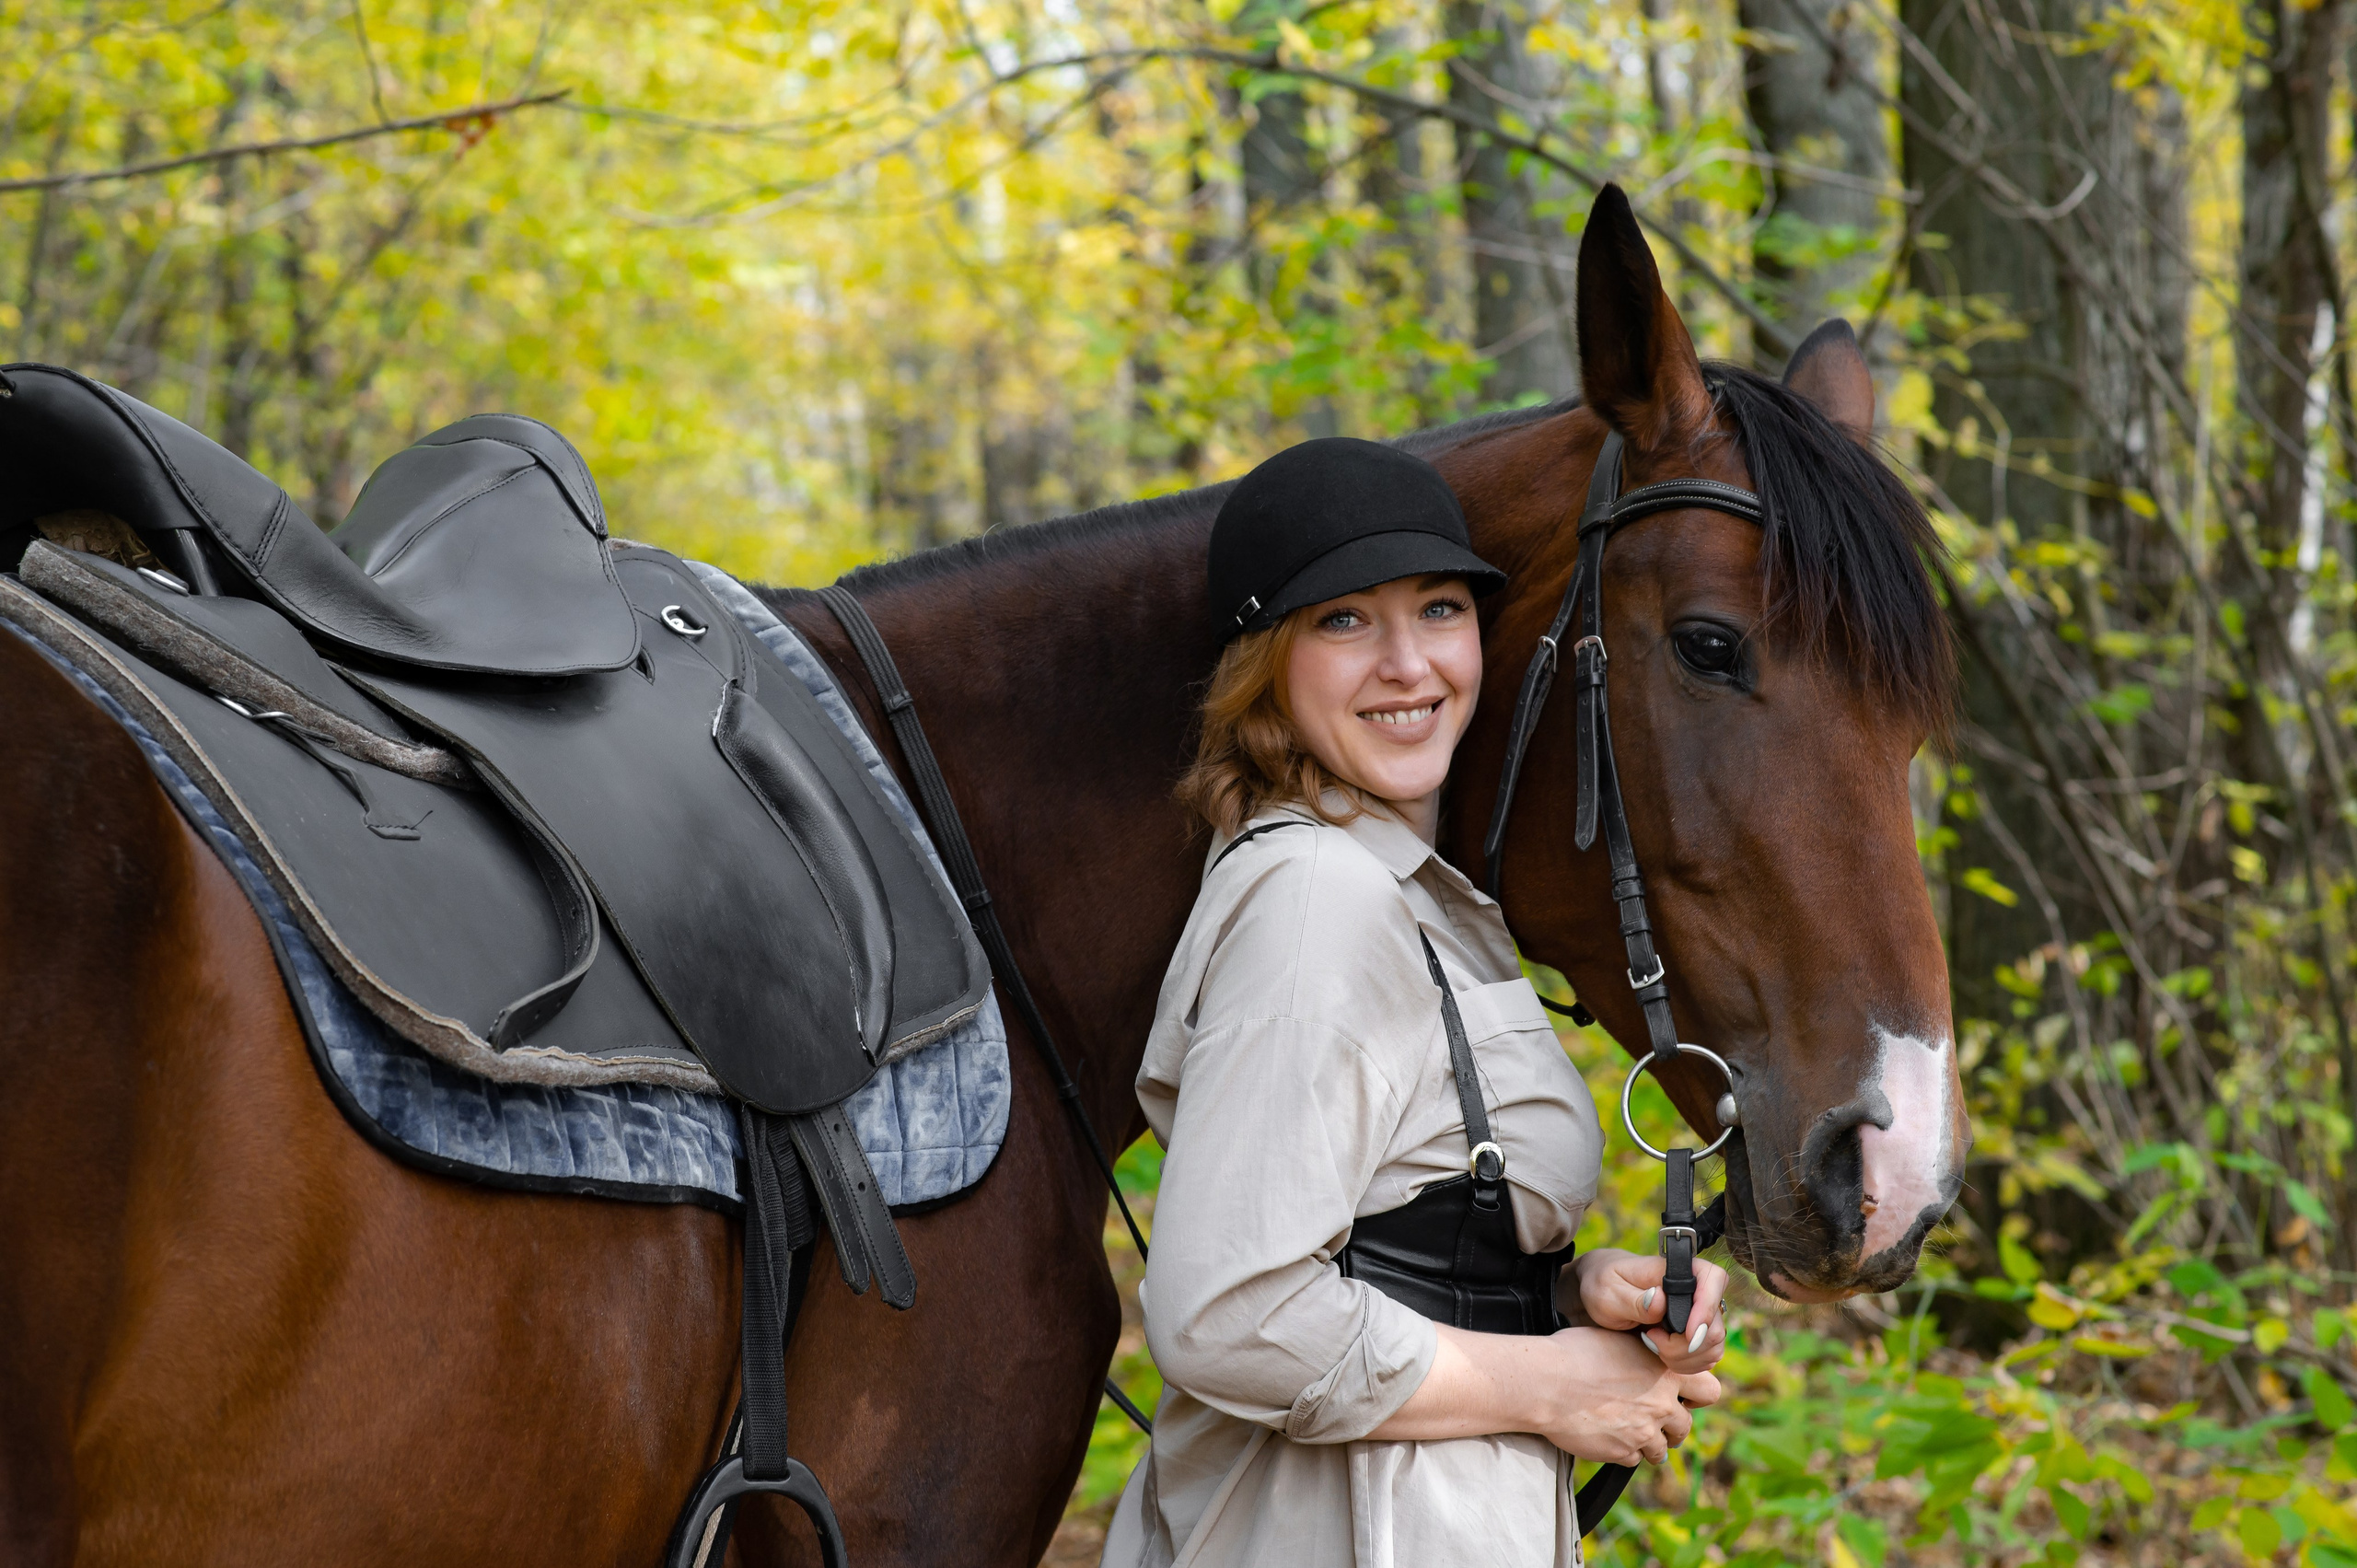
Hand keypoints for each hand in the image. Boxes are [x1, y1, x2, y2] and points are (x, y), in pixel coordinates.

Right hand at [1525, 1326, 1720, 1464]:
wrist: (1546, 1383)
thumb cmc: (1574, 1352)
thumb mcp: (1618, 1340)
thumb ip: (1645, 1354)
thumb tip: (1651, 1355)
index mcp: (1665, 1372)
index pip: (1710, 1390)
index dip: (1696, 1394)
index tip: (1681, 1394)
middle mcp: (1662, 1404)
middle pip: (1686, 1426)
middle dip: (1672, 1425)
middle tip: (1652, 1417)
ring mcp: (1644, 1432)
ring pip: (1661, 1449)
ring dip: (1649, 1442)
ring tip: (1628, 1430)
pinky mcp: (1623, 1453)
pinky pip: (1633, 1460)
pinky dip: (1624, 1451)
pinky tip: (1608, 1436)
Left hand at [1573, 1248, 1730, 1373]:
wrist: (1602, 1293)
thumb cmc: (1603, 1284)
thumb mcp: (1608, 1293)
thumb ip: (1634, 1300)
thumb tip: (1660, 1299)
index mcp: (1676, 1268)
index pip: (1713, 1278)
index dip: (1706, 1308)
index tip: (1686, 1333)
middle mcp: (1695, 1288)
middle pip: (1715, 1324)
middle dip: (1686, 1345)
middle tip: (1650, 1339)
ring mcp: (1699, 1312)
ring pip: (1714, 1345)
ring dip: (1685, 1357)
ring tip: (1652, 1344)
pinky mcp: (1696, 1332)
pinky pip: (1707, 1356)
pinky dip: (1687, 1364)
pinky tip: (1661, 1353)